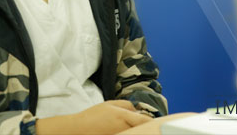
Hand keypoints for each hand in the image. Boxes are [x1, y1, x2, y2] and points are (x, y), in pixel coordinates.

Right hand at [36, 100, 151, 134]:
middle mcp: (124, 128)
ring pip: (135, 133)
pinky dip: (130, 133)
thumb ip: (126, 105)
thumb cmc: (93, 116)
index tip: (158, 121)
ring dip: (137, 130)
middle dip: (146, 126)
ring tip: (137, 127)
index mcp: (124, 117)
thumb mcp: (110, 104)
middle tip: (150, 125)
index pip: (145, 120)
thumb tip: (137, 110)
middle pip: (142, 129)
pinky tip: (128, 131)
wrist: (78, 130)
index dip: (153, 121)